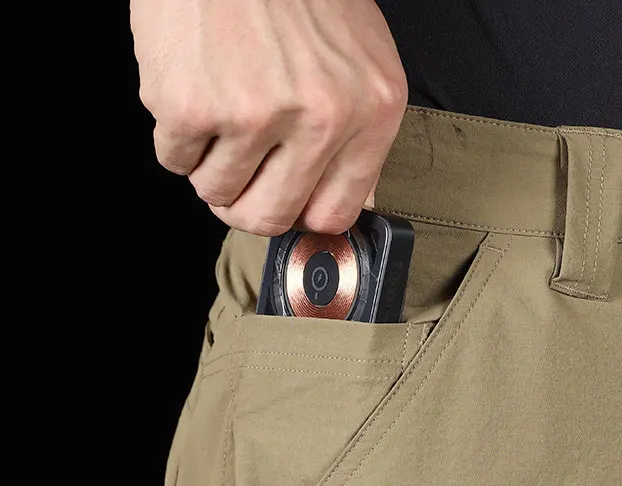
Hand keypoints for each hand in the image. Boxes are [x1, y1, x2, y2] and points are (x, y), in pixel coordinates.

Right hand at [130, 0, 407, 235]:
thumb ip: (360, 134)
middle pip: (270, 216)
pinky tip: (190, 88)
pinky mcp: (191, 105)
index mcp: (370, 112)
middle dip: (246, 204)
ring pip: (217, 192)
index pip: (334, 213)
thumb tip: (346, 202)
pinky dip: (175, 135)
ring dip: (208, 166)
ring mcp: (254, 114)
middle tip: (236, 176)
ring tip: (216, 114)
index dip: (302, 214)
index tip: (285, 203)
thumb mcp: (360, 58)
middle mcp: (320, 119)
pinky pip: (174, 160)